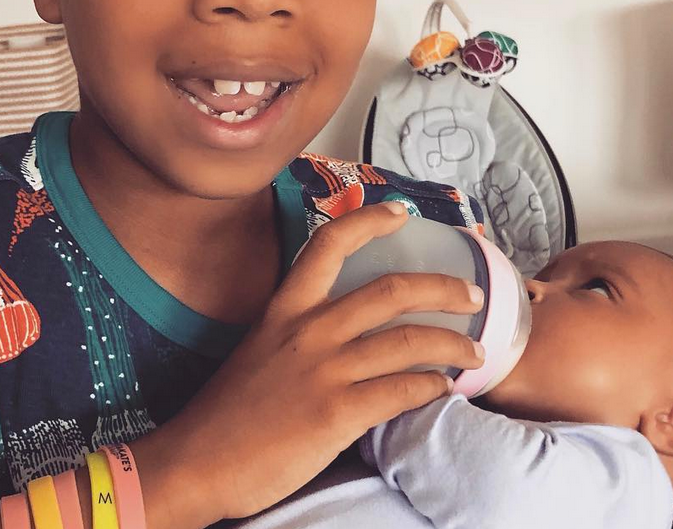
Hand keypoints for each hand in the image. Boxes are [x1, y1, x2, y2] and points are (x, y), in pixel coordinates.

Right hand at [163, 202, 484, 521]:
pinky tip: (442, 390)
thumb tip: (348, 330)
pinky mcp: (335, 413)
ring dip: (452, 344)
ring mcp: (323, 370)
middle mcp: (308, 329)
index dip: (369, 220)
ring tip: (475, 351)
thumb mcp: (260, 348)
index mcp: (285, 307)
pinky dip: (431, 387)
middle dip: (442, 288)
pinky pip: (401, 391)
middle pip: (391, 290)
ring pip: (408, 341)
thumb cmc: (228, 409)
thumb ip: (301, 331)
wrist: (198, 461)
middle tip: (471, 295)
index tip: (401, 211)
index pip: (329, 244)